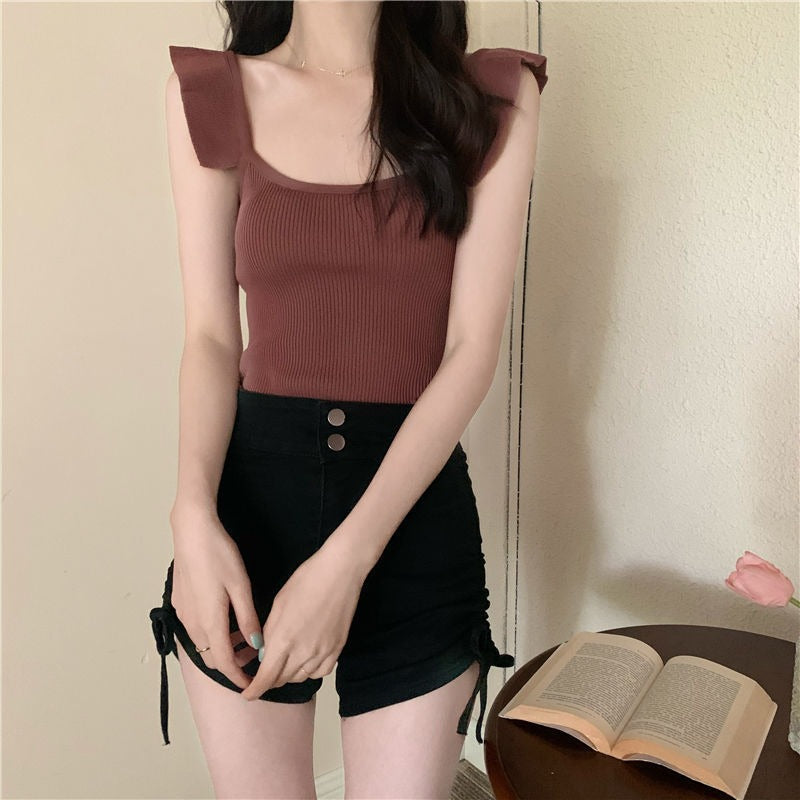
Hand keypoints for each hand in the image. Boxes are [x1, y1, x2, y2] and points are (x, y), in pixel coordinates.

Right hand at [170, 506, 262, 689]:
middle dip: (231, 663)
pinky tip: (225, 617)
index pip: (224, 664)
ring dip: (220, 647)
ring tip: (243, 635)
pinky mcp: (179, 603)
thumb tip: (257, 644)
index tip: (251, 684)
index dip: (238, 677)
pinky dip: (210, 633)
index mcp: (210, 622)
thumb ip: (248, 618)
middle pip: (211, 657)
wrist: (191, 531)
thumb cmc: (218, 555)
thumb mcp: (240, 586)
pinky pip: (195, 629)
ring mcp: (183, 613)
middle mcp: (192, 623)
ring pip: (202, 643)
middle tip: (253, 655)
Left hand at [241, 538, 364, 700]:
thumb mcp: (279, 603)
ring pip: (300, 678)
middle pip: (282, 680)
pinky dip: (309, 672)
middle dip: (269, 679)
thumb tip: (265, 652)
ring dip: (288, 675)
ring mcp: (323, 652)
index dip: (254, 690)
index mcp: (284, 640)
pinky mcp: (338, 649)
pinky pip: (320, 672)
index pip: (266, 677)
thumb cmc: (307, 580)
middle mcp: (303, 652)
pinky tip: (305, 661)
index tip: (248, 694)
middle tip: (264, 672)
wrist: (341, 572)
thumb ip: (269, 632)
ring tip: (284, 662)